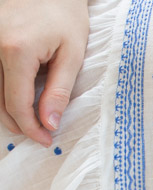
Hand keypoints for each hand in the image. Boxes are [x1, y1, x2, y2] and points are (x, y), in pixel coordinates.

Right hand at [0, 0, 88, 145]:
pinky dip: (0, 91)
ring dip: (5, 109)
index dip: (31, 128)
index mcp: (15, 51)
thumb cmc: (64, 14)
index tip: (46, 140)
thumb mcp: (72, 53)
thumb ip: (60, 90)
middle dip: (18, 123)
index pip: (17, 104)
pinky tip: (15, 100)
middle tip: (39, 135)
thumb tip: (49, 123)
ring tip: (27, 122)